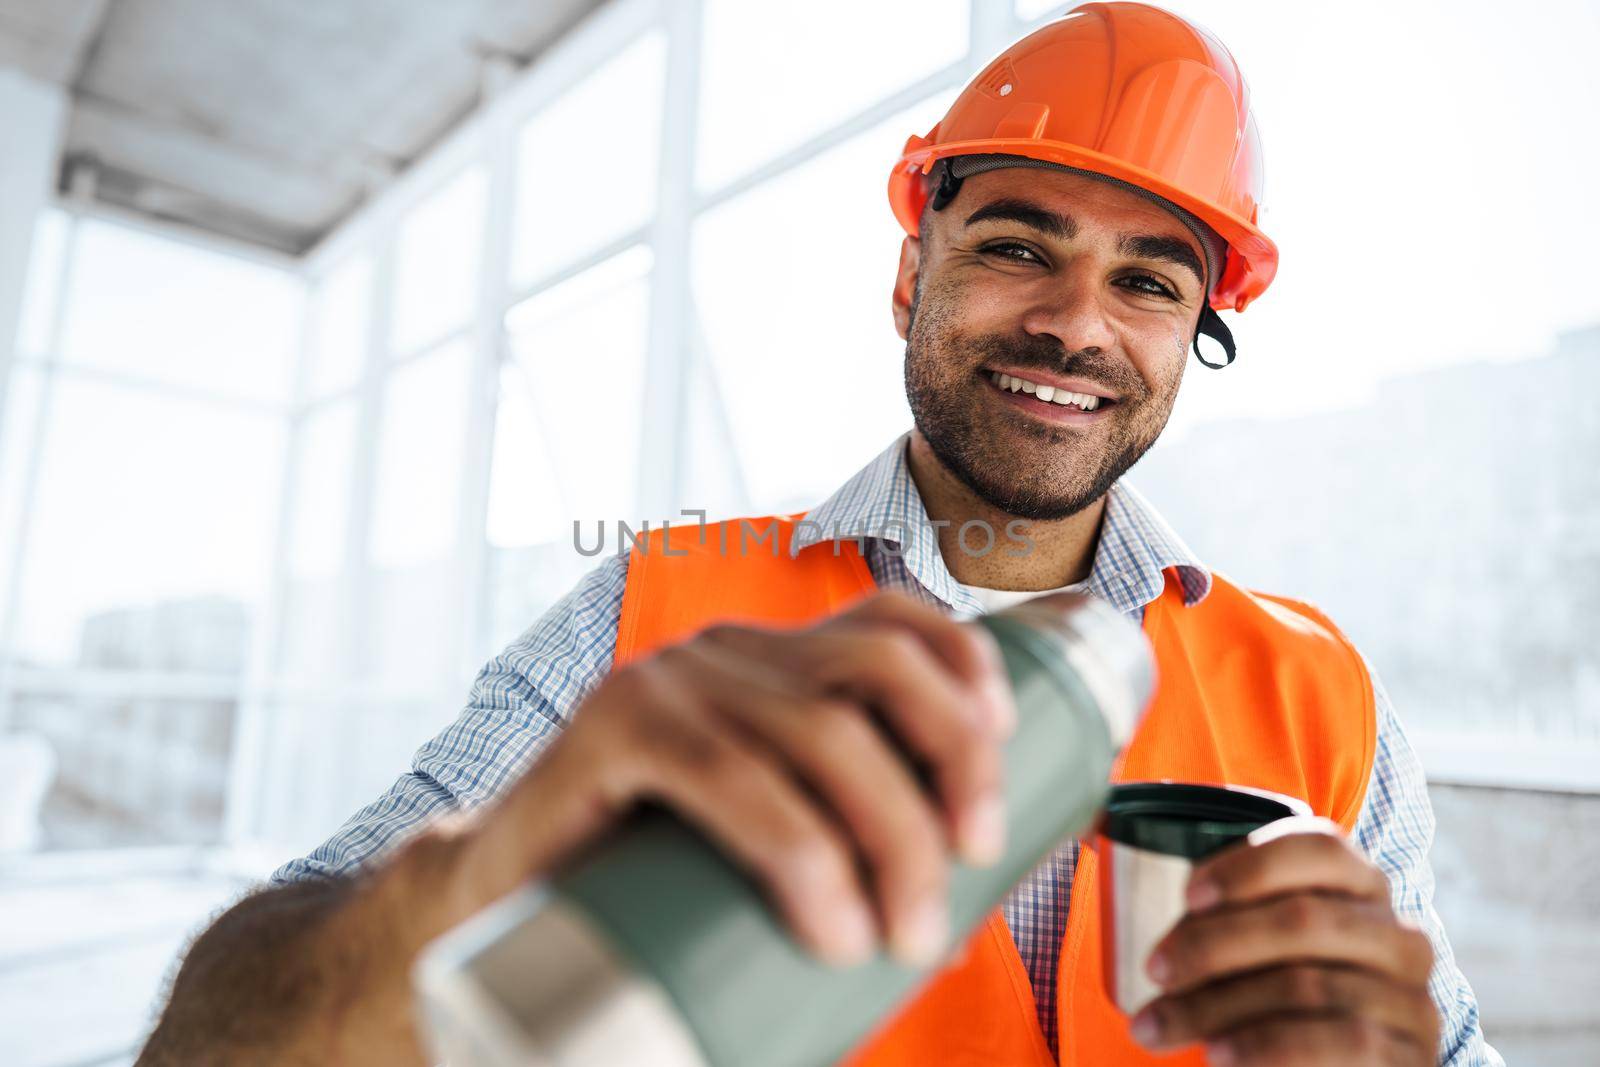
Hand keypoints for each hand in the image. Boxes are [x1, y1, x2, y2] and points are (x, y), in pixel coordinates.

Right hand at [393, 590, 1016, 969]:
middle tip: (968, 867)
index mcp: (769, 663)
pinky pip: (731, 776)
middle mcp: (725, 652)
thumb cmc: (647, 883)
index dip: (967, 666)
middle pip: (879, 670)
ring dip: (891, 838)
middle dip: (953, 763)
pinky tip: (830, 925)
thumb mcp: (759, 837)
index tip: (1010, 744)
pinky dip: (801, 856)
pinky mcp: (611, 729)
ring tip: (904, 936)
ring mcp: (667, 681)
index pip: (891, 620)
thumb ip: (833, 837)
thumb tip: (956, 910)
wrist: (491, 904)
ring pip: (822, 732)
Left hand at [1130, 818, 1438, 1064]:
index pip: (1319, 845)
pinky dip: (1265, 1048)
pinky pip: (1339, 1042)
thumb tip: (1086, 819)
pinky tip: (1217, 1056)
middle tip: (1154, 970)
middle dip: (1213, 945)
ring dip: (1216, 1007)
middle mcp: (1397, 934)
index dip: (1251, 864)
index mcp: (1358, 886)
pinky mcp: (1412, 1057)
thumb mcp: (1244, 944)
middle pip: (1302, 920)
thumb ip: (1196, 894)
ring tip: (1156, 1027)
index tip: (1187, 893)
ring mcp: (1412, 999)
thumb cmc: (1271, 998)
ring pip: (1306, 986)